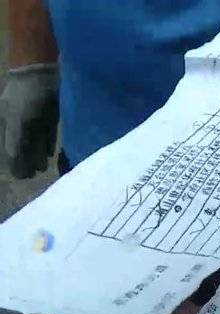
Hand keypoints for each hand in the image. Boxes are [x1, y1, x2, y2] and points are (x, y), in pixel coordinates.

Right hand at [0, 63, 58, 178]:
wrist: (42, 70)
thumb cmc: (27, 96)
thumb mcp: (19, 119)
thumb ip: (15, 139)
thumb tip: (12, 158)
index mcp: (8, 122)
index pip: (11, 148)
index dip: (15, 162)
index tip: (21, 177)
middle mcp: (20, 120)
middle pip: (23, 145)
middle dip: (27, 160)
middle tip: (32, 175)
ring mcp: (35, 116)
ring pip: (35, 140)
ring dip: (37, 154)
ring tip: (41, 168)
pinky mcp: (50, 112)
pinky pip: (47, 131)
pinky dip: (47, 142)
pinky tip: (49, 153)